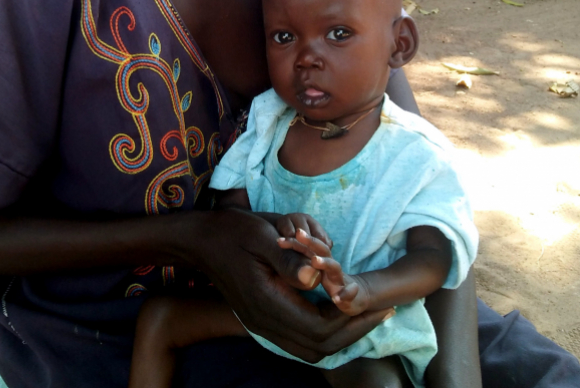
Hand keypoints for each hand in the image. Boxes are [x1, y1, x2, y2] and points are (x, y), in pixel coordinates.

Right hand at [187, 208, 393, 362]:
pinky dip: (323, 331)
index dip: (351, 320)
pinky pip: (299, 339)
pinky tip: (335, 311)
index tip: (374, 302)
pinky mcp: (262, 319)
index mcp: (267, 302)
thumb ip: (289, 259)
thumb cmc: (232, 232)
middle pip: (319, 347)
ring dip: (339, 335)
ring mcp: (261, 324)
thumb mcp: (262, 235)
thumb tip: (316, 278)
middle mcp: (265, 322)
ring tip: (362, 313)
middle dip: (353, 331)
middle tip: (379, 311)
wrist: (199, 241)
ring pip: (310, 348)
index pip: (320, 329)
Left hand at [285, 229, 392, 316]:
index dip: (293, 242)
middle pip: (322, 250)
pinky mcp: (352, 294)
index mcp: (320, 260)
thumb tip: (278, 248)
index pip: (306, 247)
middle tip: (299, 233)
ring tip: (314, 260)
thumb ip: (298, 260)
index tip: (278, 240)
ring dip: (325, 263)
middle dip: (311, 241)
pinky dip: (346, 295)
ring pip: (335, 268)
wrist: (358, 295)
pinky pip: (350, 294)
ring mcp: (341, 280)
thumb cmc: (332, 280)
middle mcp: (330, 267)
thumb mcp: (315, 269)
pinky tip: (337, 299)